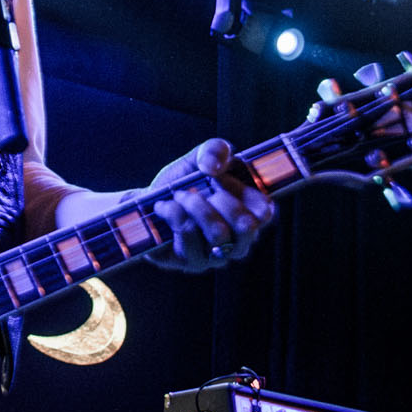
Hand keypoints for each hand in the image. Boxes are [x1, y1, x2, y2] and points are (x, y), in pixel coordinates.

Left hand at [133, 138, 275, 272]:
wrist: (146, 202)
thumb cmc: (183, 182)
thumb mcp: (200, 158)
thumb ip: (215, 150)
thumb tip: (213, 167)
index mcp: (249, 216)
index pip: (265, 213)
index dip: (244, 192)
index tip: (222, 179)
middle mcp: (238, 242)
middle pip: (247, 226)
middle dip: (220, 198)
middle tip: (198, 187)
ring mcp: (216, 257)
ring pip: (218, 232)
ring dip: (194, 203)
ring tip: (179, 195)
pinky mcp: (190, 262)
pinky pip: (189, 236)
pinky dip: (174, 212)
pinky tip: (164, 207)